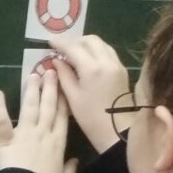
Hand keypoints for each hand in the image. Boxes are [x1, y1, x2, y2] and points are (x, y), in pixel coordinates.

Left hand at [0, 68, 78, 172]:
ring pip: (29, 107)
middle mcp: (43, 132)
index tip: (65, 86)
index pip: (63, 116)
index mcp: (58, 142)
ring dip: (31, 90)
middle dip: (50, 88)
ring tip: (33, 75)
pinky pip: (2, 121)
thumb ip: (70, 169)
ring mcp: (24, 134)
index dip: (64, 100)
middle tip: (50, 71)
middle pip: (48, 106)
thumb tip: (75, 160)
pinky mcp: (6, 139)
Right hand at [49, 33, 132, 153]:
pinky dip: (96, 51)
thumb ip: (64, 75)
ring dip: (87, 45)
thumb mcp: (73, 97)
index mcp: (92, 68)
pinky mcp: (122, 71)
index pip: (74, 48)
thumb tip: (57, 61)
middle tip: (63, 50)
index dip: (60, 44)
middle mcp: (107, 61)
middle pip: (90, 40)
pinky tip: (88, 61)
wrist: (118, 132)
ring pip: (101, 44)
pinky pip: (108, 52)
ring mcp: (117, 65)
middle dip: (75, 41)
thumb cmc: (91, 118)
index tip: (50, 42)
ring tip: (75, 55)